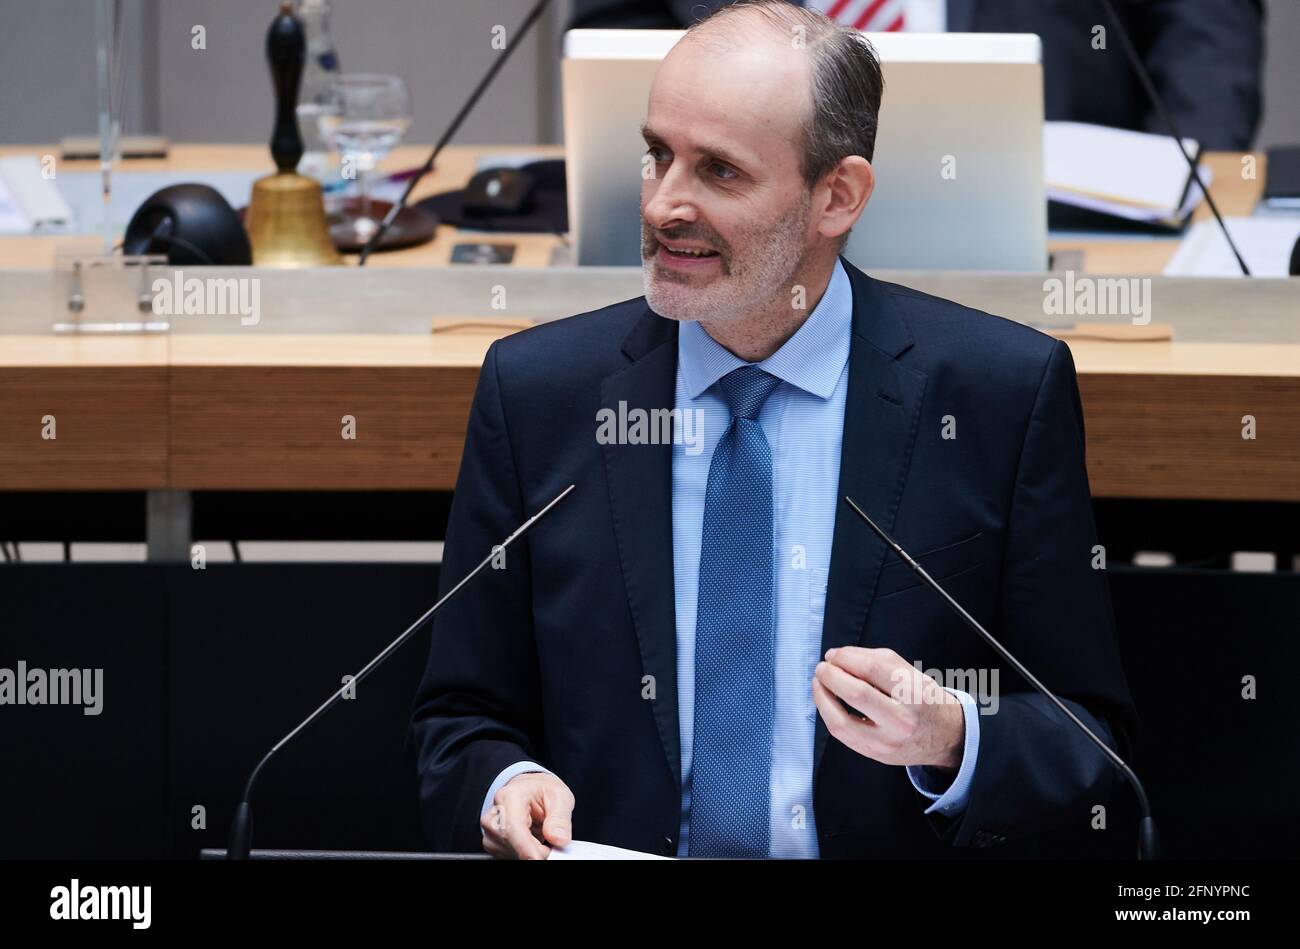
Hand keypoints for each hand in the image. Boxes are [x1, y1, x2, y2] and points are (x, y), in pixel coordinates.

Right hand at [481, 772, 574, 859]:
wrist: (529, 791)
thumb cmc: (541, 791)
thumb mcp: (560, 796)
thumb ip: (560, 818)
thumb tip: (559, 839)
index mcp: (510, 797)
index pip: (512, 828)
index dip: (526, 848)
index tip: (540, 857)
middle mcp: (494, 814)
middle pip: (512, 845)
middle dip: (536, 850)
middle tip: (552, 843)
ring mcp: (490, 831)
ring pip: (511, 854)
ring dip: (531, 851)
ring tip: (540, 835)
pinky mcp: (492, 844)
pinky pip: (509, 857)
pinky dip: (524, 853)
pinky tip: (532, 841)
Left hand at [812, 646, 963, 770]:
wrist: (945, 737)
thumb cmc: (925, 700)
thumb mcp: (912, 673)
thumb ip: (877, 660)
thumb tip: (839, 656)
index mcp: (915, 693)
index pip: (873, 668)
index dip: (846, 657)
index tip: (833, 654)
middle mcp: (902, 720)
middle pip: (856, 694)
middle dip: (831, 676)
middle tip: (823, 667)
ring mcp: (886, 742)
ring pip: (840, 721)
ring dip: (822, 697)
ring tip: (820, 682)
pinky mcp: (874, 754)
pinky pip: (841, 734)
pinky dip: (828, 713)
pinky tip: (828, 701)